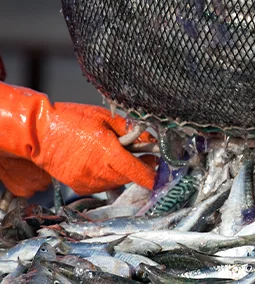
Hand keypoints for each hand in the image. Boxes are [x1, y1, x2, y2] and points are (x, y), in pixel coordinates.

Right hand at [0, 82, 156, 196]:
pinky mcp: (80, 187)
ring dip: (124, 172)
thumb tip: (152, 141)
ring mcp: (89, 183)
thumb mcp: (106, 118)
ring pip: (118, 182)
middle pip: (131, 178)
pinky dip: (108, 176)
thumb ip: (132, 131)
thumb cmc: (72, 120)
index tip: (164, 171)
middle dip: (141, 167)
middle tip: (144, 153)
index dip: (155, 175)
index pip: (141, 174)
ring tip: (118, 154)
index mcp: (109, 155)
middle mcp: (100, 173)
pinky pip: (103, 185)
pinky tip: (102, 162)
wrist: (38, 133)